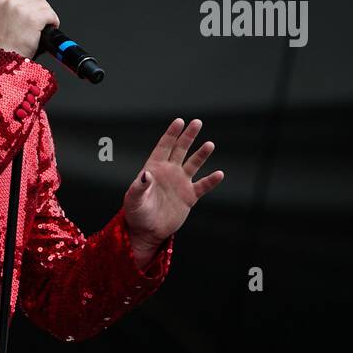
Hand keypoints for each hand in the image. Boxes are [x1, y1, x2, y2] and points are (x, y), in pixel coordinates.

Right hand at [0, 0, 57, 60]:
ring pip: (44, 5)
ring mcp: (22, 9)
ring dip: (47, 15)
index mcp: (1, 1)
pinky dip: (53, 22)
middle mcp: (11, 2)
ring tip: (44, 26)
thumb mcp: (0, 20)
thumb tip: (30, 6)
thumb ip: (11, 9)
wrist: (2, 59)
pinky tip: (48, 29)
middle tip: (41, 21)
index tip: (33, 13)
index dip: (32, 3)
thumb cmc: (2, 46)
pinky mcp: (34, 18)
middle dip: (41, 8)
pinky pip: (50, 14)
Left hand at [123, 118, 223, 254]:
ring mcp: (180, 183)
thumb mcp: (133, 200)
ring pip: (193, 165)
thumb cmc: (136, 214)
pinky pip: (202, 186)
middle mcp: (169, 172)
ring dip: (201, 155)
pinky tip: (219, 174)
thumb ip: (139, 187)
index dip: (171, 134)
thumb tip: (146, 175)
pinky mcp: (189, 197)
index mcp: (154, 168)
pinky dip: (211, 181)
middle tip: (197, 122)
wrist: (146, 231)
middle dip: (188, 136)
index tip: (179, 121)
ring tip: (210, 144)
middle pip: (180, 150)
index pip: (164, 147)